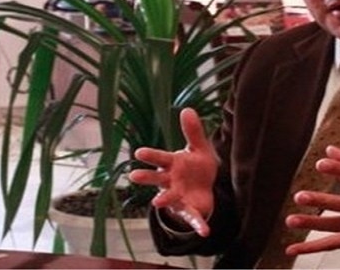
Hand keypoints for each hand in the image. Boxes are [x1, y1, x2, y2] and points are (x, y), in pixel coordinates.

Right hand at [129, 108, 217, 236]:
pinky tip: (205, 231)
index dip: (150, 156)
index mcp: (173, 164)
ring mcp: (178, 197)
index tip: (138, 153)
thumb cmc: (196, 166)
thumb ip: (193, 131)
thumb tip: (187, 109)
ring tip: (157, 202)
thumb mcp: (198, 148)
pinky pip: (193, 218)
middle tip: (133, 176)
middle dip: (146, 177)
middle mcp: (171, 181)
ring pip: (168, 198)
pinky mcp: (189, 210)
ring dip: (163, 199)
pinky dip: (198, 224)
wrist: (204, 189)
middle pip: (156, 179)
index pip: (160, 158)